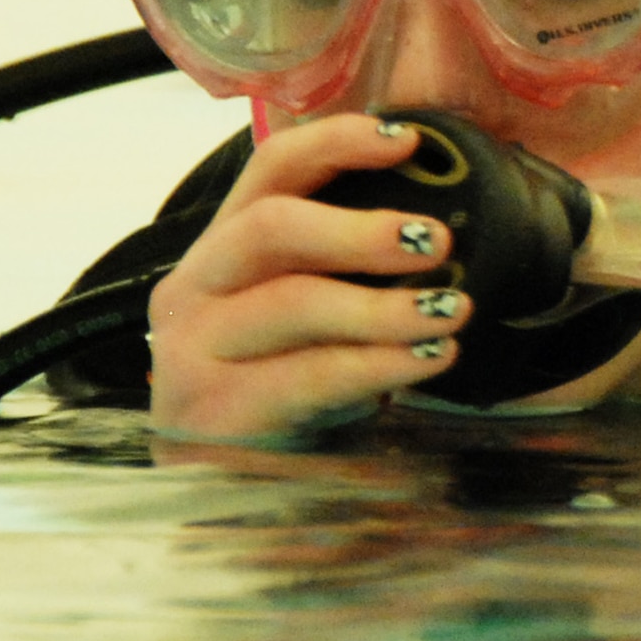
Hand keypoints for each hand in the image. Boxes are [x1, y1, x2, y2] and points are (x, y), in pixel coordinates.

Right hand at [145, 114, 471, 441]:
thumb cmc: (281, 394)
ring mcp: (189, 353)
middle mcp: (191, 290)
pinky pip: (308, 375)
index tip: (408, 141)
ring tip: (451, 311)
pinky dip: (378, 364)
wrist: (223, 499)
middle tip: (436, 243)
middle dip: (361, 230)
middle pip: (272, 227)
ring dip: (384, 305)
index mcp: (220, 250)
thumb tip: (436, 226)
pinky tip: (429, 358)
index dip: (338, 142)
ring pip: (293, 302)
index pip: (270, 169)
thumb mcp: (307, 322)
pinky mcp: (210, 412)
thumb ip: (345, 269)